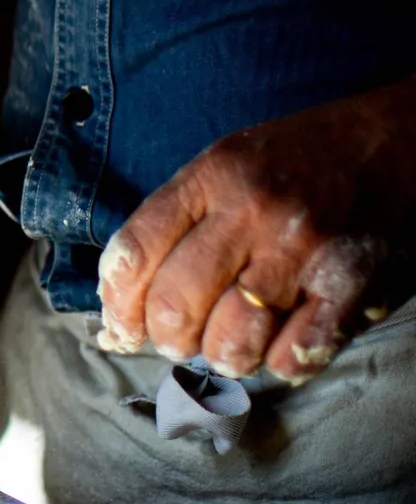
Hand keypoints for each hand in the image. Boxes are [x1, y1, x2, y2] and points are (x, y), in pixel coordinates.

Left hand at [96, 78, 415, 382]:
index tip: (119, 326)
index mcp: (210, 178)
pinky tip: (278, 347)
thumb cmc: (293, 160)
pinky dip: (279, 363)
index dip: (116, 303)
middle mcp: (251, 212)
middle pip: (176, 302)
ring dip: (220, 356)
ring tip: (225, 347)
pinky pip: (296, 351)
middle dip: (165, 337)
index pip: (134, 251)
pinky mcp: (349, 282)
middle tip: (176, 340)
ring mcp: (302, 249)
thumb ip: (173, 223)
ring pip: (231, 337)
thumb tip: (122, 303)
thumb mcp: (222, 165)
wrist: (392, 140)